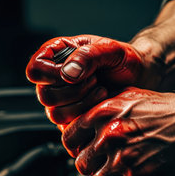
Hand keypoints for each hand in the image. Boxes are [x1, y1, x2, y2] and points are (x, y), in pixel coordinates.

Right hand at [26, 35, 162, 124]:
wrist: (139, 76)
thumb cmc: (123, 59)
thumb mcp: (110, 49)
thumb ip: (88, 56)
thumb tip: (67, 74)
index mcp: (55, 55)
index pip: (35, 70)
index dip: (52, 74)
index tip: (75, 72)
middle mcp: (54, 79)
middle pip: (44, 95)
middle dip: (74, 90)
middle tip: (94, 80)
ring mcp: (62, 100)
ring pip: (55, 114)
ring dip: (82, 103)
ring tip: (100, 90)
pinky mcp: (72, 118)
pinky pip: (69, 126)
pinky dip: (88, 116)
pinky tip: (101, 103)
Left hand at [61, 87, 174, 175]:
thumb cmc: (166, 109)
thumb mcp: (130, 96)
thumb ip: (104, 108)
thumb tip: (84, 121)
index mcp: (103, 113)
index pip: (69, 138)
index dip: (76, 147)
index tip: (84, 151)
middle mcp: (109, 135)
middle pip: (81, 164)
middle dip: (94, 166)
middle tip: (107, 164)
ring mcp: (123, 158)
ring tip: (123, 172)